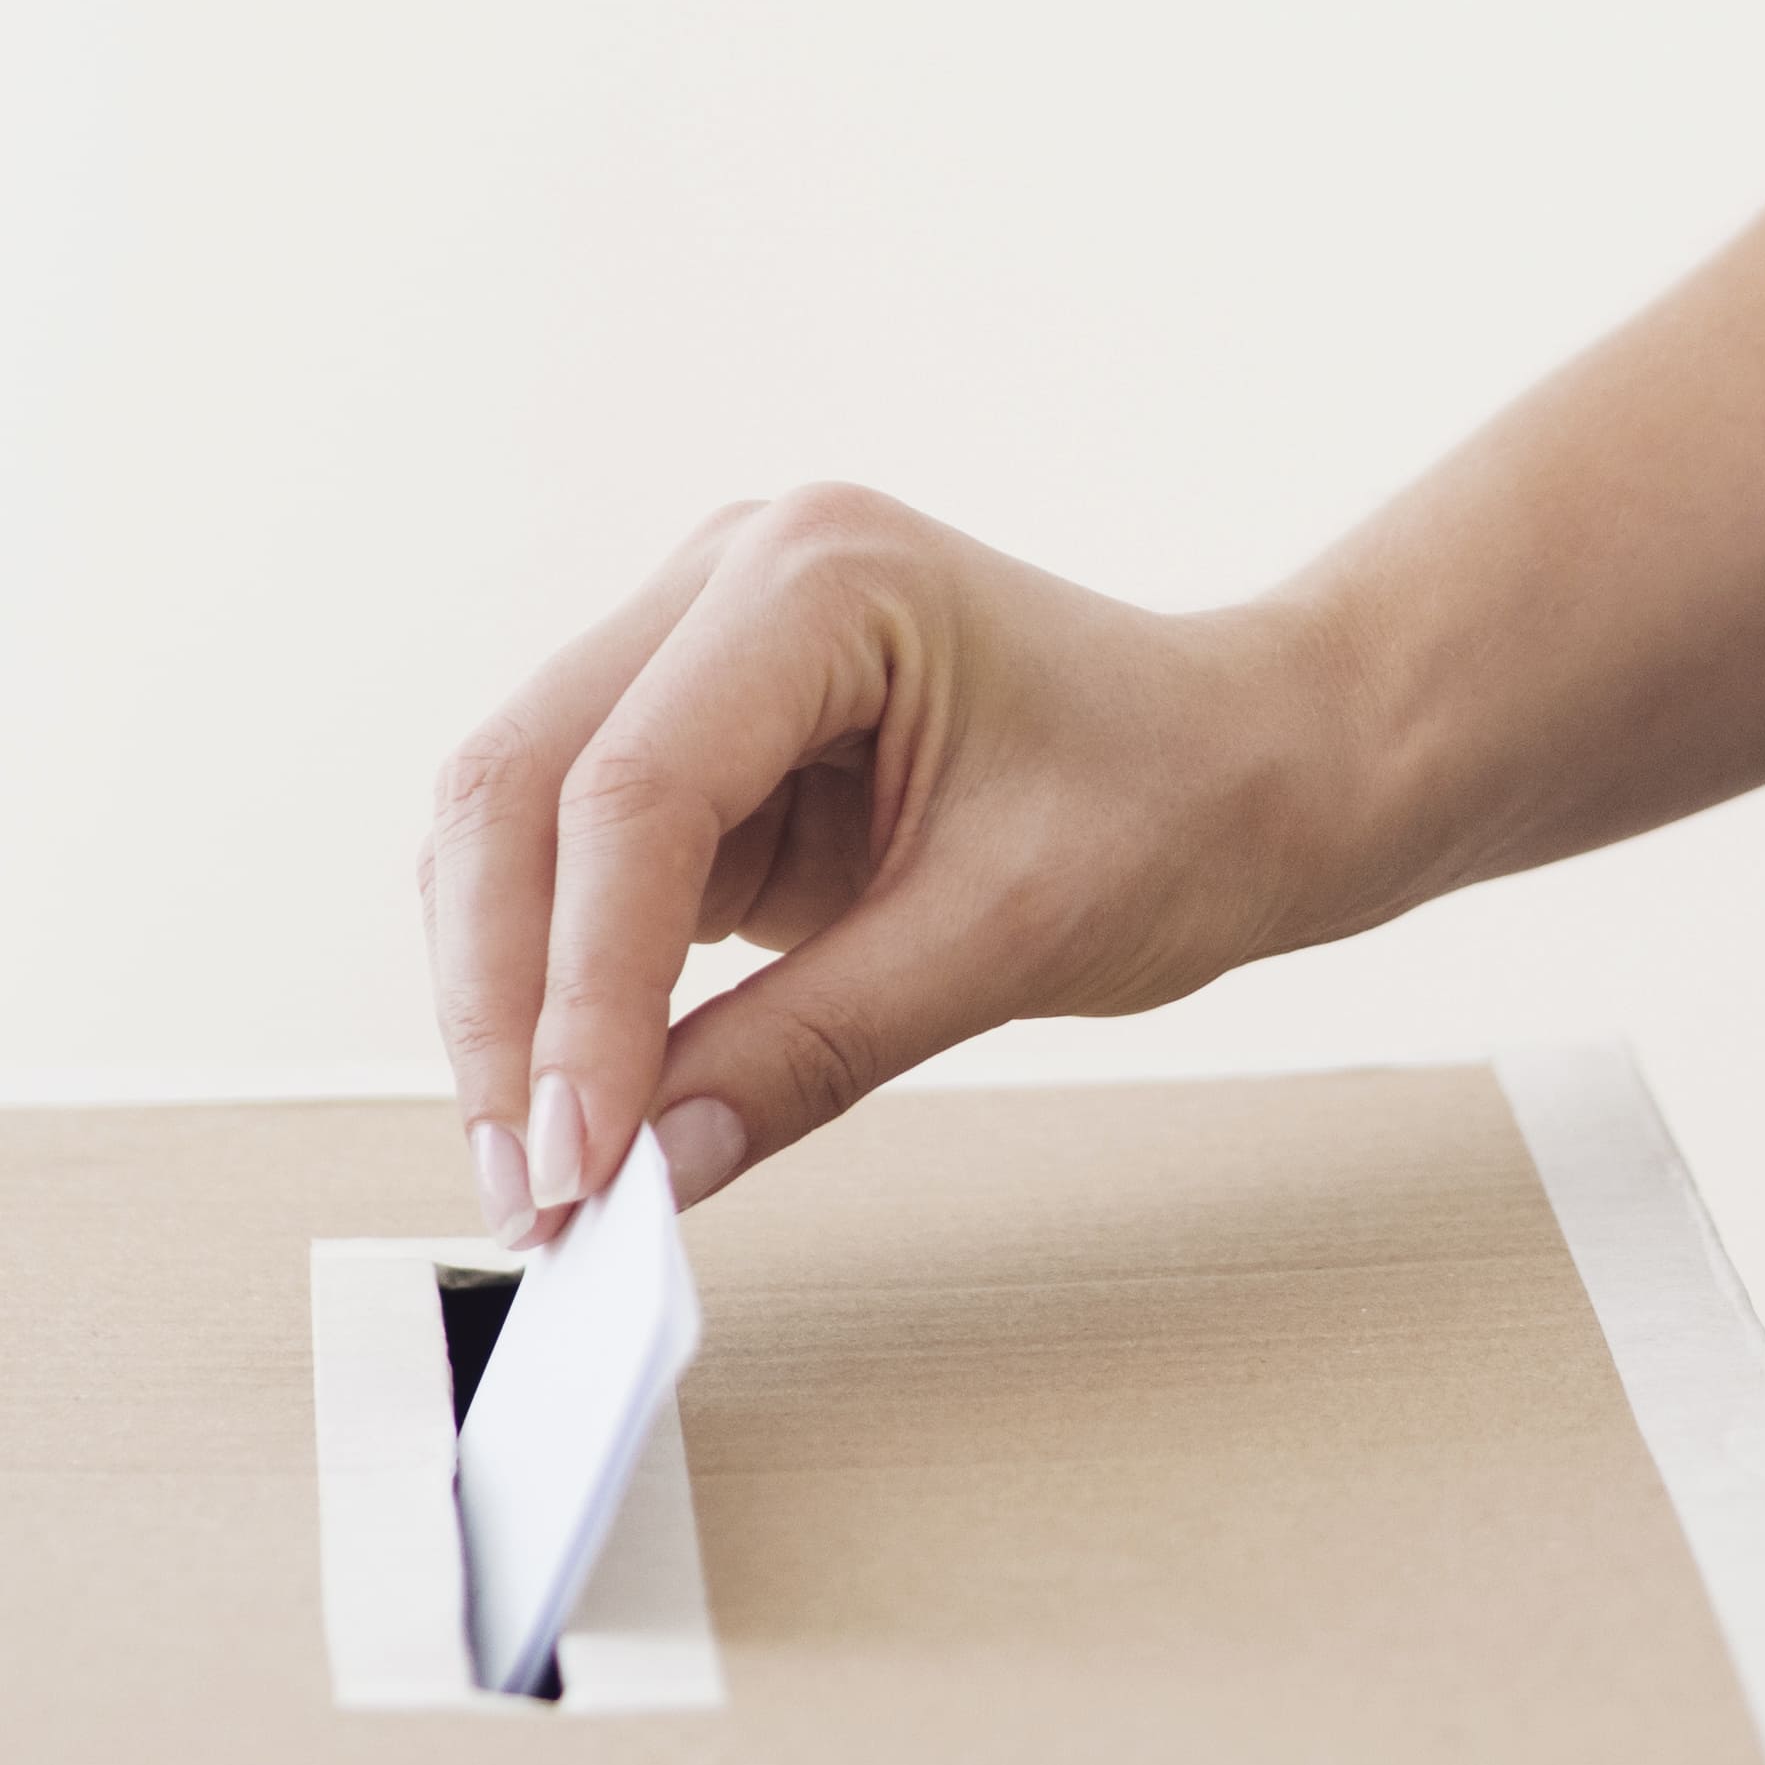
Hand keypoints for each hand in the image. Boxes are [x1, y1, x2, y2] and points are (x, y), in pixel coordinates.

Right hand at [422, 486, 1373, 1240]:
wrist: (1261, 763)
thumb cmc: (1182, 801)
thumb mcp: (1007, 938)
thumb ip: (813, 1050)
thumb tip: (650, 1170)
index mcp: (824, 575)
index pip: (634, 790)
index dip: (581, 992)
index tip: (578, 1160)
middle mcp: (733, 580)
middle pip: (519, 786)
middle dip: (504, 1001)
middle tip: (532, 1189)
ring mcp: (699, 648)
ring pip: (512, 824)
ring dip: (506, 1001)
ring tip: (545, 1174)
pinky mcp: (698, 738)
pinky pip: (570, 860)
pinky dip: (558, 985)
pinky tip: (584, 1103)